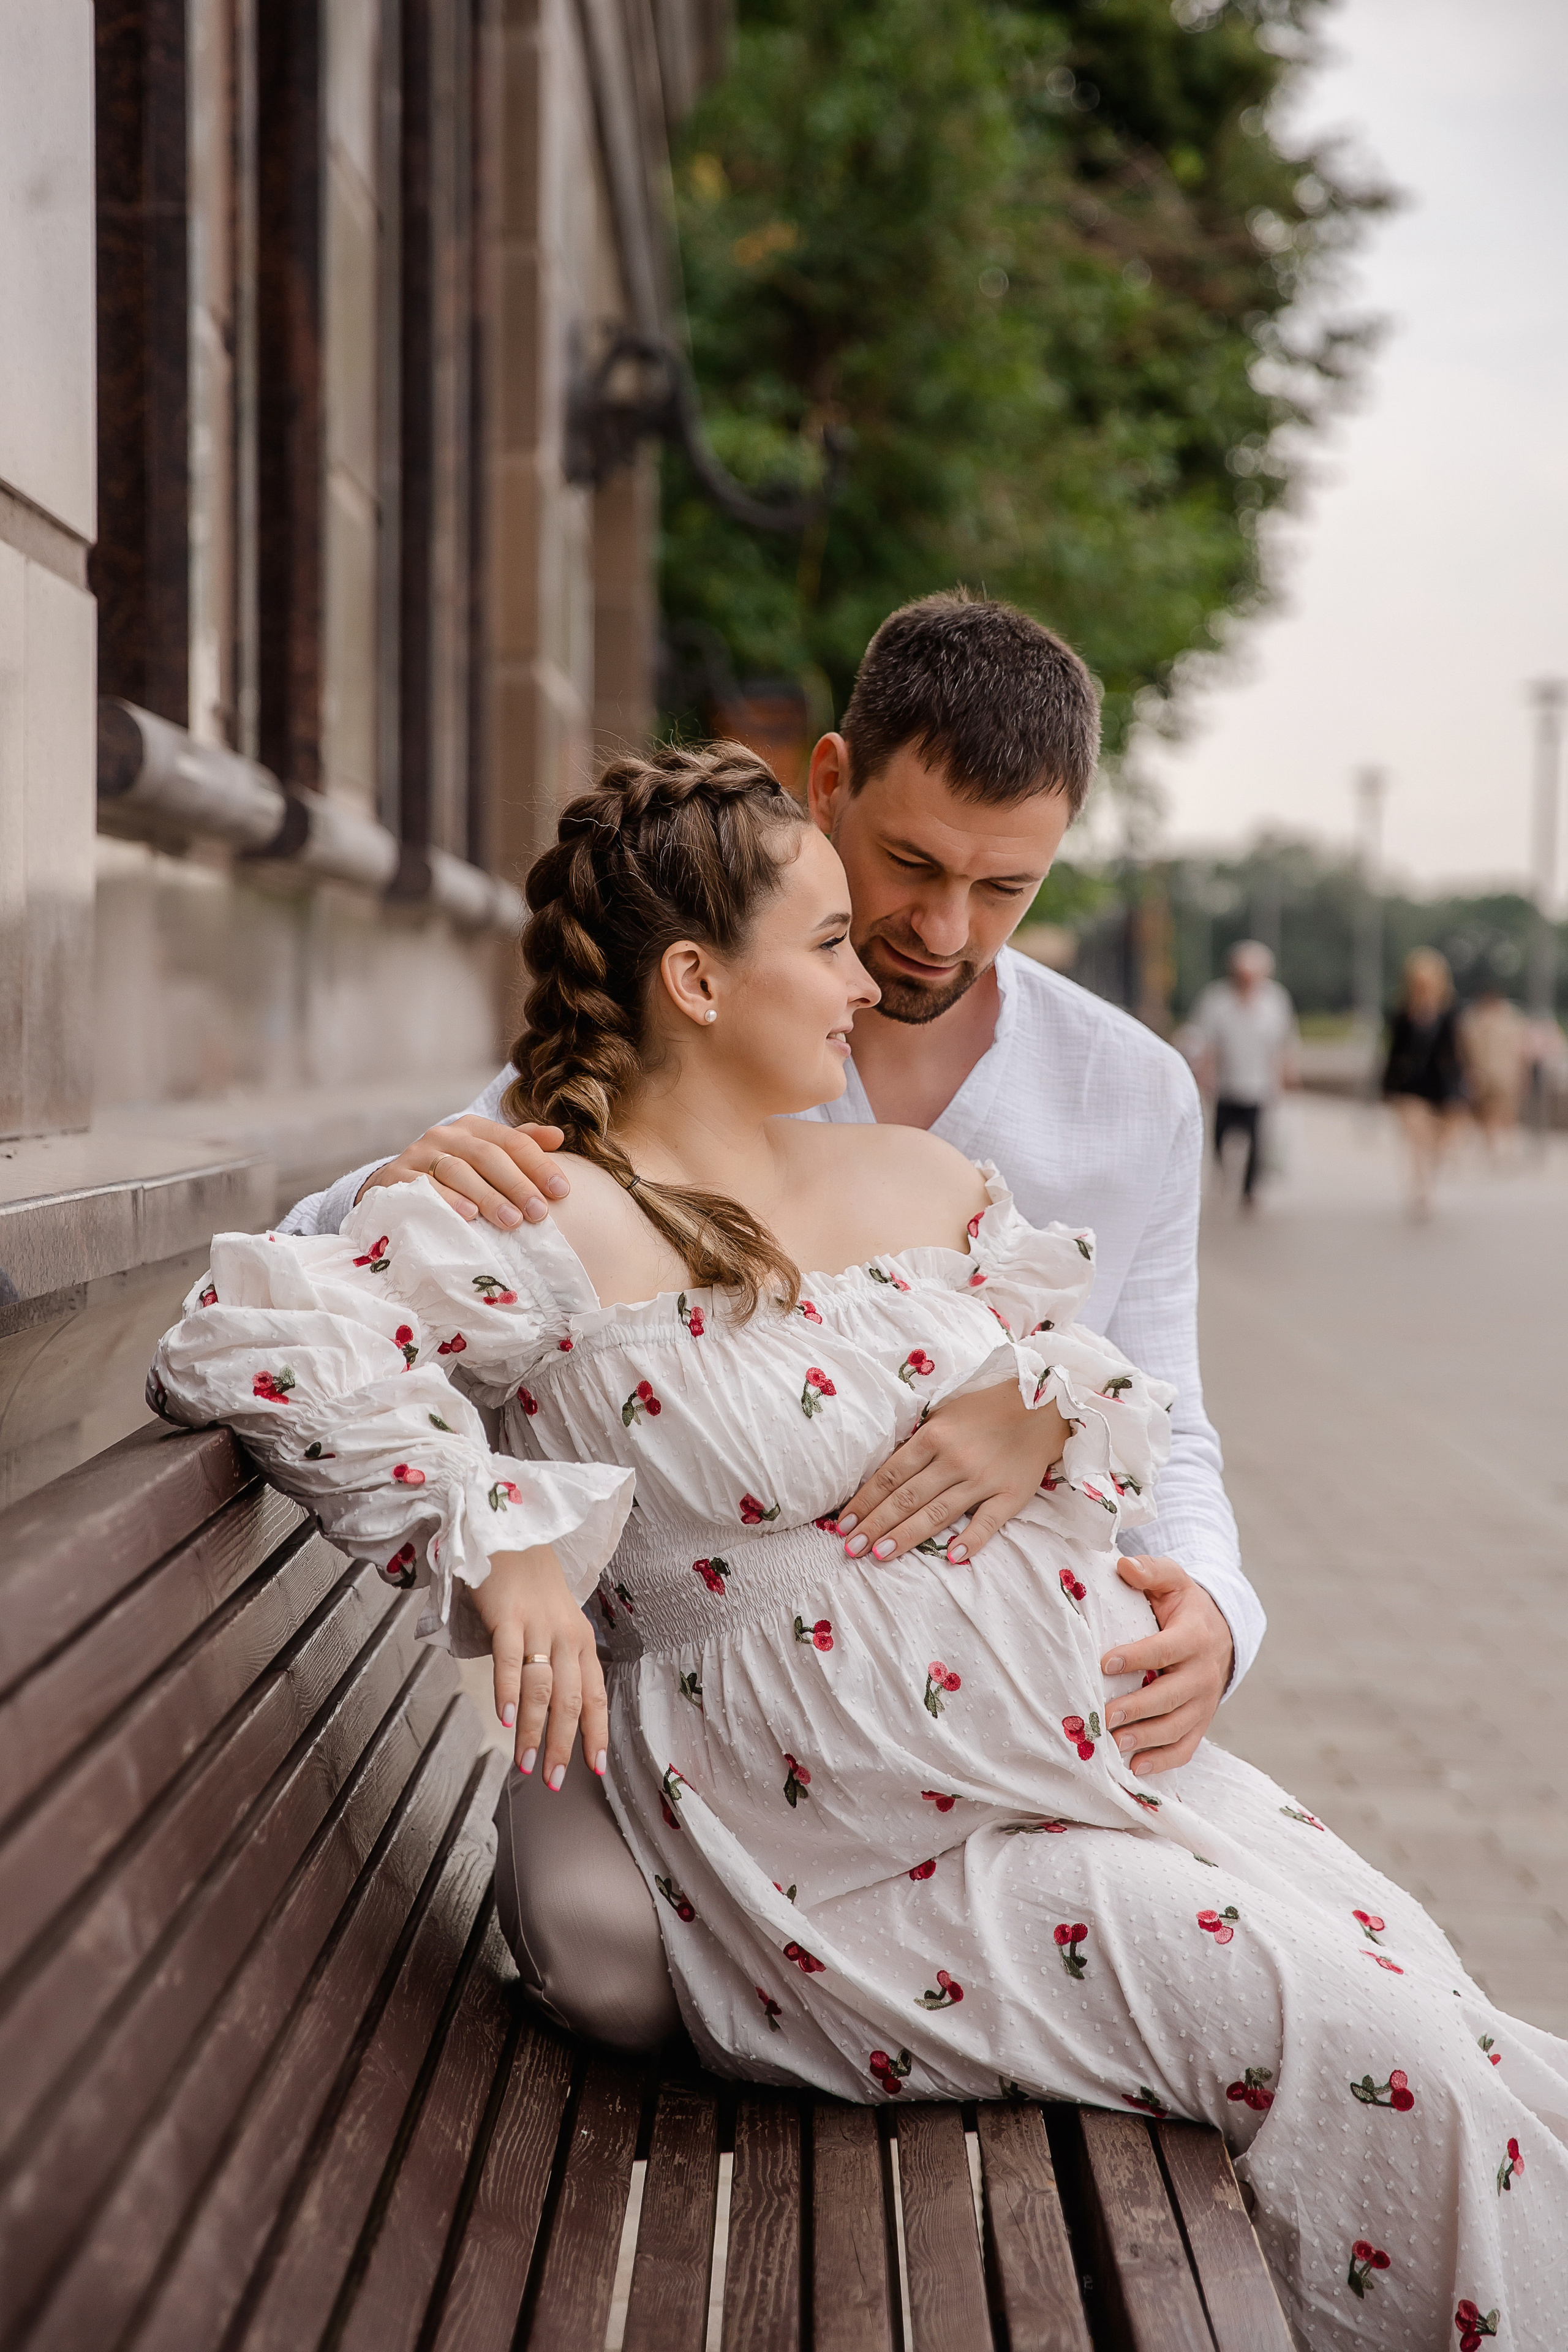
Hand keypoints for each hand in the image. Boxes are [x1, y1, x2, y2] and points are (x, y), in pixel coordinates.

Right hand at [359, 1114, 568, 1226]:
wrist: (396, 1186)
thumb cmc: (455, 1176)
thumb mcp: (487, 1158)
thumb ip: (521, 1146)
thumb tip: (558, 1136)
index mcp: (473, 1128)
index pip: (513, 1141)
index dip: (539, 1165)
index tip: (562, 1191)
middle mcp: (445, 1136)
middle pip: (488, 1156)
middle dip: (517, 1184)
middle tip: (539, 1213)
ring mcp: (418, 1155)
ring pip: (458, 1171)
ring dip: (488, 1196)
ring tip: (511, 1221)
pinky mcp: (396, 1177)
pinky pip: (424, 1186)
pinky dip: (448, 1200)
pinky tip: (469, 1216)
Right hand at [470, 1544, 607, 1787]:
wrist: (513, 1535)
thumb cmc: (532, 1586)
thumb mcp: (557, 1623)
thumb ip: (557, 1663)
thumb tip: (552, 1713)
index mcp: (582, 1641)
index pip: (596, 1695)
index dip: (596, 1733)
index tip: (596, 1769)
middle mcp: (566, 1635)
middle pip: (570, 1699)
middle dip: (563, 1745)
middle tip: (554, 1780)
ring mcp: (537, 1625)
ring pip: (542, 1687)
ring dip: (534, 1730)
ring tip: (527, 1763)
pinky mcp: (507, 1615)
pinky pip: (510, 1659)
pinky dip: (509, 1691)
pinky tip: (506, 1718)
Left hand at [837, 1380, 1069, 1564]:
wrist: (1044, 1405)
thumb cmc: (987, 1409)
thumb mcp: (945, 1413)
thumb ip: (919, 1442)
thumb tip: (887, 1473)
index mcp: (933, 1436)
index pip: (889, 1475)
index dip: (864, 1501)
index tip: (843, 1524)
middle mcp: (954, 1459)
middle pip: (906, 1498)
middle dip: (874, 1525)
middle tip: (850, 1548)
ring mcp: (983, 1479)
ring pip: (937, 1513)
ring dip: (906, 1536)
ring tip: (879, 1555)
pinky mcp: (1011, 1495)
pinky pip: (988, 1522)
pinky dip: (970, 1540)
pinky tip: (951, 1558)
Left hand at [1100, 1555, 1233, 1774]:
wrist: (1220, 1633)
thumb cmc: (1183, 1605)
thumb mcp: (1172, 1580)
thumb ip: (1150, 1571)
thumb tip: (1124, 1567)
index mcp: (1195, 1636)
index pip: (1165, 1649)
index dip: (1137, 1656)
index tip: (1105, 1662)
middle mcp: (1203, 1673)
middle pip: (1171, 1695)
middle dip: (1138, 1707)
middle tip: (1105, 1716)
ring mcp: (1203, 1702)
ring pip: (1177, 1726)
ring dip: (1145, 1739)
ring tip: (1114, 1744)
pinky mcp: (1201, 1723)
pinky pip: (1185, 1748)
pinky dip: (1162, 1761)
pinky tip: (1135, 1767)